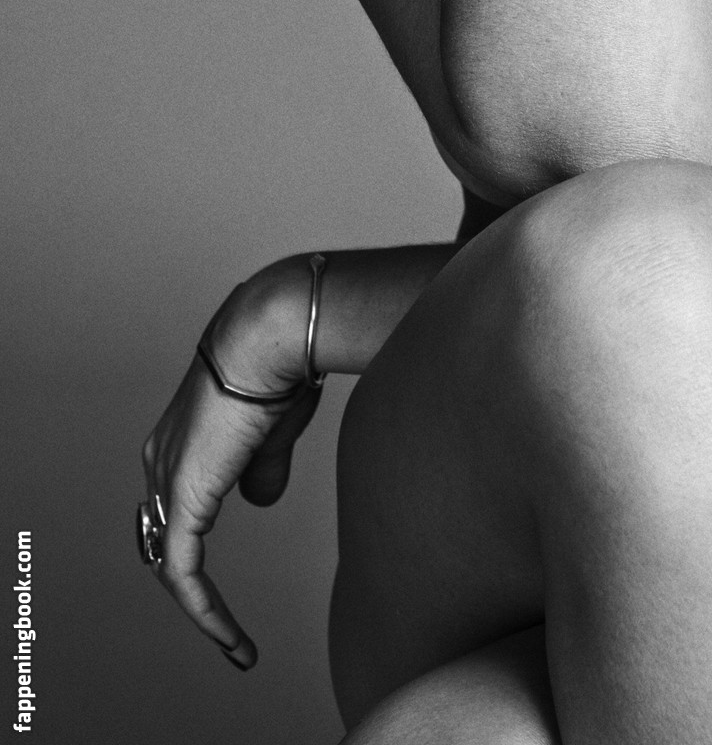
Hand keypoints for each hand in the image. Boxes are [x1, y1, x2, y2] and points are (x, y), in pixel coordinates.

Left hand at [140, 272, 320, 669]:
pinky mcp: (182, 501)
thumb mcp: (274, 428)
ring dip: (205, 607)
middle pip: (167, 536)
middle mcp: (162, 456)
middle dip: (194, 583)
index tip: (227, 566)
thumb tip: (259, 501)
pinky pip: (183, 573)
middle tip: (225, 627)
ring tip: (237, 644)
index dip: (198, 539)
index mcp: (182, 435)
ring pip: (174, 561)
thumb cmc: (280, 365)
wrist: (273, 334)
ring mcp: (167, 479)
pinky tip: (231, 638)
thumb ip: (262, 468)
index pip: (178, 502)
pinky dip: (205, 611)